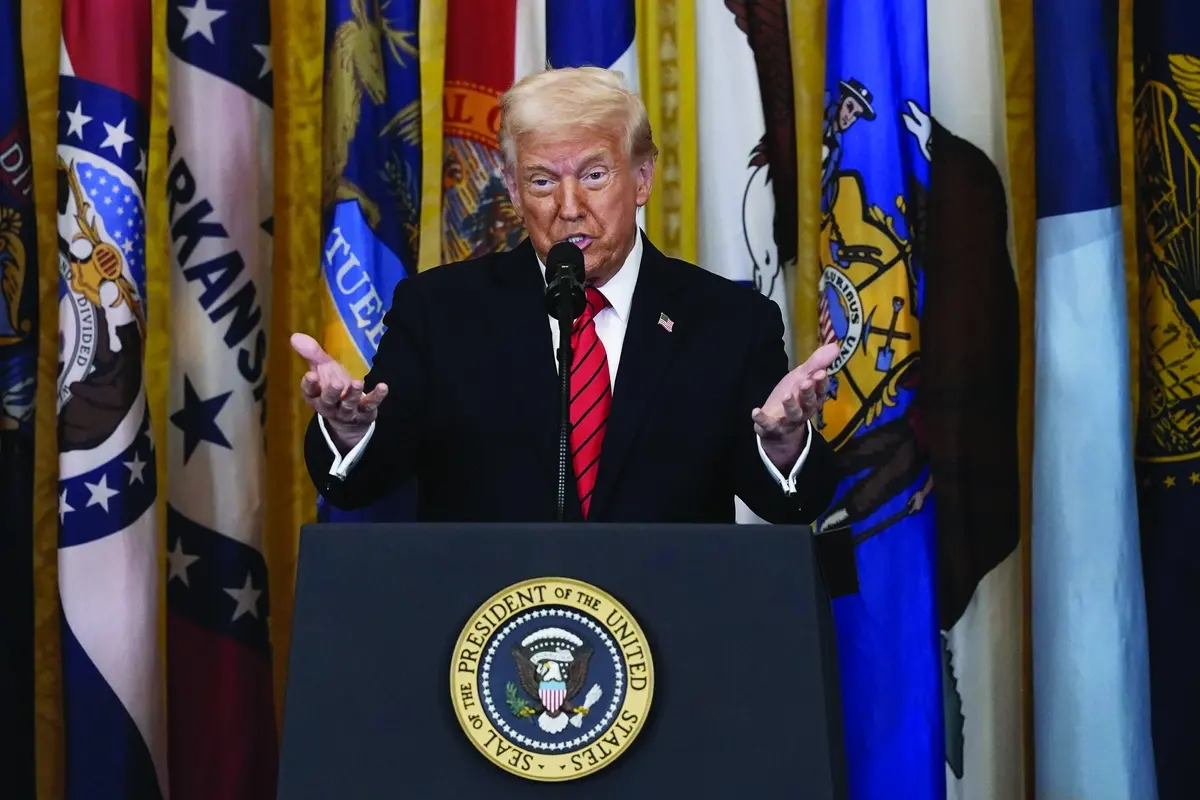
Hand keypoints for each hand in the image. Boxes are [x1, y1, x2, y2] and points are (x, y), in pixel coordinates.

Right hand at [291, 332, 387, 451]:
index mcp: (315, 396)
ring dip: (353, 394)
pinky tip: (383, 387)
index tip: (310, 375)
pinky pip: (370, 405)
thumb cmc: (333, 388)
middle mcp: (329, 406)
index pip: (310, 392)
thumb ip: (312, 354)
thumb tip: (294, 336)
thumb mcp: (323, 369)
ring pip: (348, 405)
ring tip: (358, 382)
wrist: (350, 416)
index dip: (309, 385)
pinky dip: (377, 397)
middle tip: (337, 383)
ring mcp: (347, 411)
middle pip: (328, 401)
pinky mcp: (364, 413)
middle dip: (332, 393)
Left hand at [752, 342, 837, 469]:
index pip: (821, 391)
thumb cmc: (794, 395)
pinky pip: (768, 425)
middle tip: (805, 382)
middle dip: (808, 393)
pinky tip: (755, 411)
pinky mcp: (773, 427)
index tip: (821, 373)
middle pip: (809, 403)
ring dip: (791, 405)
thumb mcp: (802, 376)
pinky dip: (762, 419)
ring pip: (793, 414)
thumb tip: (836, 346)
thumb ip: (817, 363)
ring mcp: (789, 420)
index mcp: (814, 398)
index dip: (821, 383)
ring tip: (787, 395)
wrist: (778, 422)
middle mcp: (804, 411)